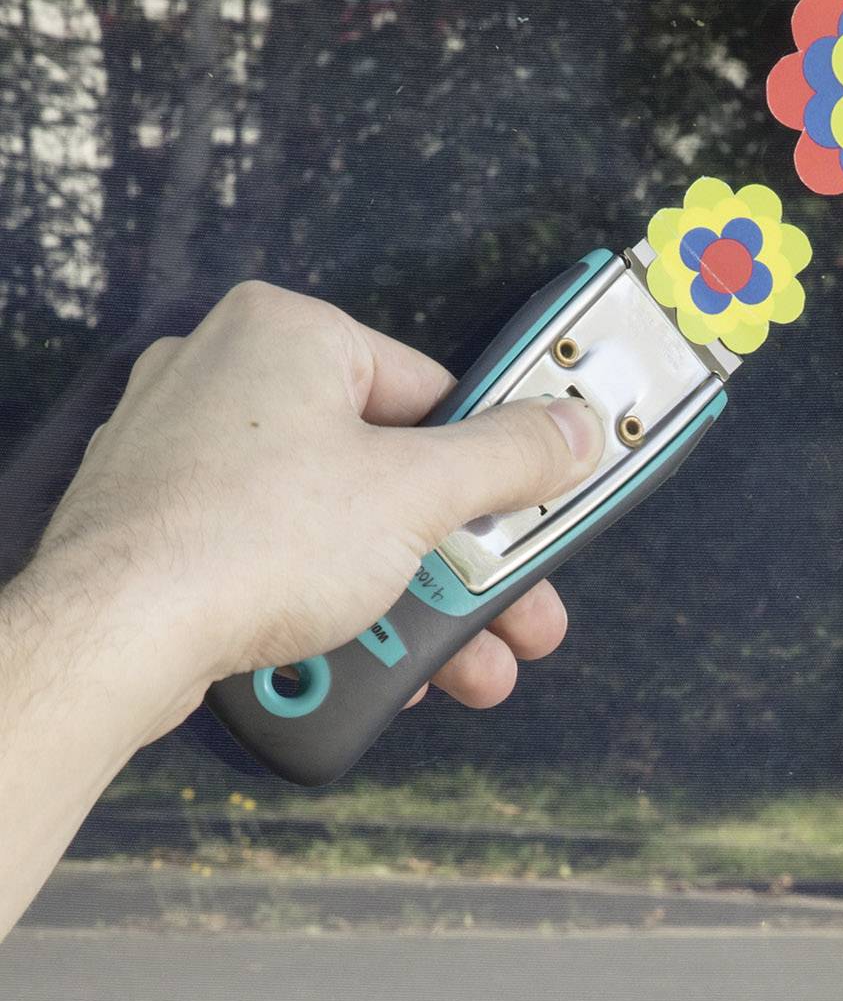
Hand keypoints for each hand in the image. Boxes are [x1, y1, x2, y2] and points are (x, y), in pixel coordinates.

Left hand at [31, 279, 604, 737]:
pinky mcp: (163, 526)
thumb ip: (508, 460)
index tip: (531, 514)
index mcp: (289, 334)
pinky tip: (362, 665)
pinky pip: (273, 559)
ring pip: (333, 526)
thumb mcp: (418, 496)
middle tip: (510, 614)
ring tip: (451, 666)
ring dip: (403, 603)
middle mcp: (229, 377)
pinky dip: (325, 609)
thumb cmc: (243, 541)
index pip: (432, 391)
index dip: (493, 468)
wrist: (115, 637)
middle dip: (456, 561)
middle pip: (387, 471)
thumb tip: (568, 430)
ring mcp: (186, 455)